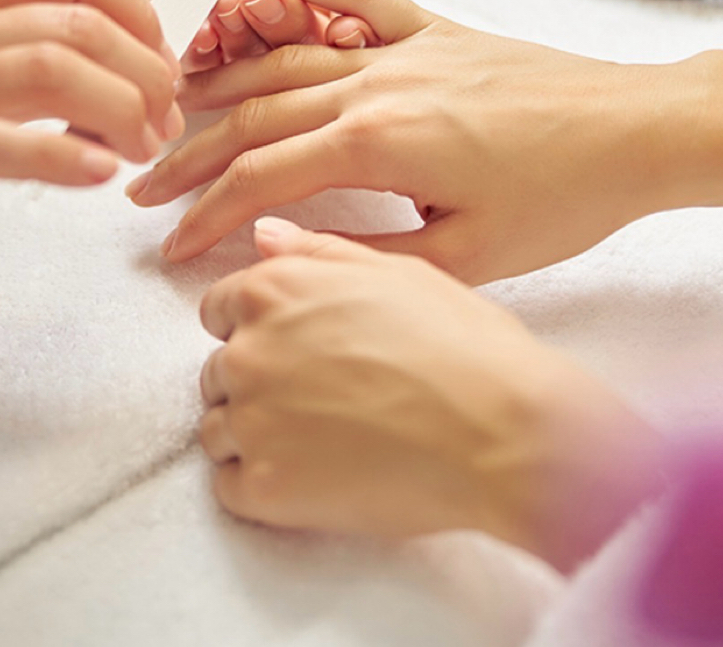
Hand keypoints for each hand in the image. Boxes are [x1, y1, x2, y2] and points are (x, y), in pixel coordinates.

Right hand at [0, 0, 181, 281]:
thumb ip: (10, 43)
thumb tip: (110, 61)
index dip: (138, 8)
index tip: (158, 57)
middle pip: (79, 22)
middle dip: (146, 73)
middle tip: (163, 119)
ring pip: (52, 69)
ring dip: (121, 112)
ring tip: (140, 148)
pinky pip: (0, 144)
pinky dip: (64, 157)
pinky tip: (97, 174)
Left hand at [80, 0, 376, 67]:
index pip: (352, 10)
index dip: (351, 26)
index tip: (338, 30)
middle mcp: (289, 10)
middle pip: (309, 46)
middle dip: (286, 25)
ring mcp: (245, 35)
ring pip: (263, 65)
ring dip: (247, 40)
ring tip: (224, 5)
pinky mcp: (198, 50)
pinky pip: (210, 70)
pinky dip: (208, 53)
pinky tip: (201, 31)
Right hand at [128, 0, 704, 283]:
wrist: (633, 130)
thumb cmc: (561, 198)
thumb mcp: (464, 255)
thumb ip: (362, 253)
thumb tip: (279, 246)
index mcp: (376, 141)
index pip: (260, 179)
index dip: (206, 214)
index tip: (169, 241)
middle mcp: (374, 84)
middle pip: (254, 116)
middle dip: (189, 154)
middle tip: (142, 179)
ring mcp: (398, 48)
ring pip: (284, 60)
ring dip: (223, 85)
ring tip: (174, 104)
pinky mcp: (429, 28)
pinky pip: (352, 1)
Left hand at [199, 218, 664, 571]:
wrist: (504, 429)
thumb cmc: (463, 345)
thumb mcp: (396, 271)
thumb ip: (317, 252)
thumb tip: (263, 234)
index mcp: (274, 291)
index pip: (219, 309)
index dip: (255, 328)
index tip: (291, 349)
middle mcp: (250, 351)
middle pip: (218, 372)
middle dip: (257, 383)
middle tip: (319, 400)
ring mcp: (253, 422)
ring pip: (218, 431)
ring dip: (255, 437)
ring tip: (321, 442)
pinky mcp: (266, 488)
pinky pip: (231, 489)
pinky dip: (261, 487)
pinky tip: (315, 479)